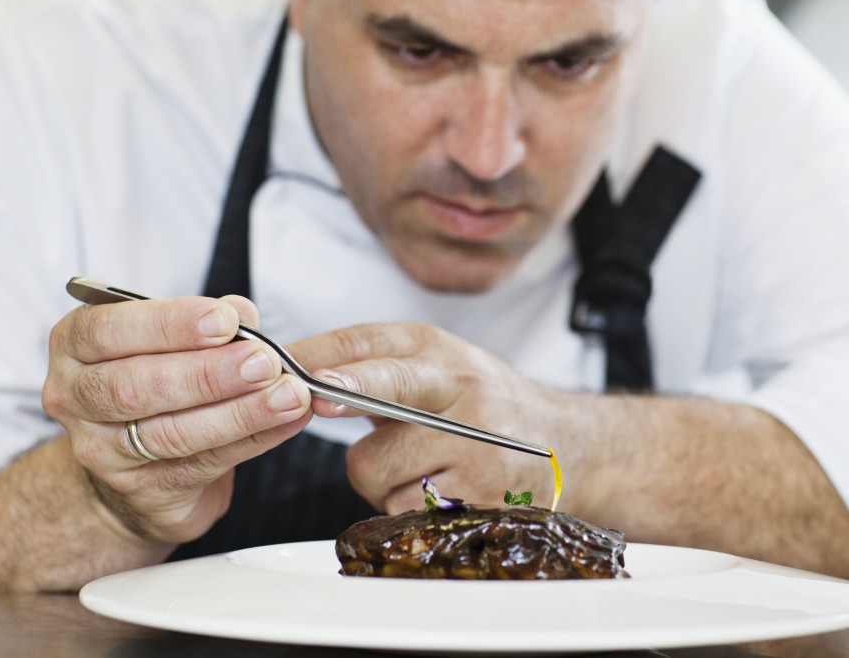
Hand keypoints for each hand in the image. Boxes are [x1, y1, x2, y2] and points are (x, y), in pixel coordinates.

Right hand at [41, 295, 312, 542]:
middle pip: (137, 386)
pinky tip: (288, 420)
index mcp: (77, 345)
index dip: (170, 324)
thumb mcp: (171, 344)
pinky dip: (254, 438)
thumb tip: (243, 313)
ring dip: (240, 412)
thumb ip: (205, 327)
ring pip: (172, 433)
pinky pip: (205, 463)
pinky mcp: (142, 492)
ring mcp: (104, 452)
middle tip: (264, 362)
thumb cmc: (155, 386)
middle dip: (209, 373)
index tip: (225, 320)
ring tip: (289, 395)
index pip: (109, 330)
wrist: (132, 470)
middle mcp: (76, 398)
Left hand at [287, 322, 570, 513]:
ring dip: (377, 477)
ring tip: (418, 466)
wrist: (567, 447)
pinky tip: (439, 489)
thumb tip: (289, 375)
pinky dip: (406, 505)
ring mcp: (474, 440)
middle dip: (346, 391)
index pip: (368, 342)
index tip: (280, 361)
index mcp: (439, 350)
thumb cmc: (486, 408)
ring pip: (375, 466)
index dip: (319, 355)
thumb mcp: (440, 369)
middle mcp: (460, 386)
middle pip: (389, 386)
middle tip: (314, 397)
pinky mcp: (480, 492)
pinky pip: (402, 506)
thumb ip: (375, 369)